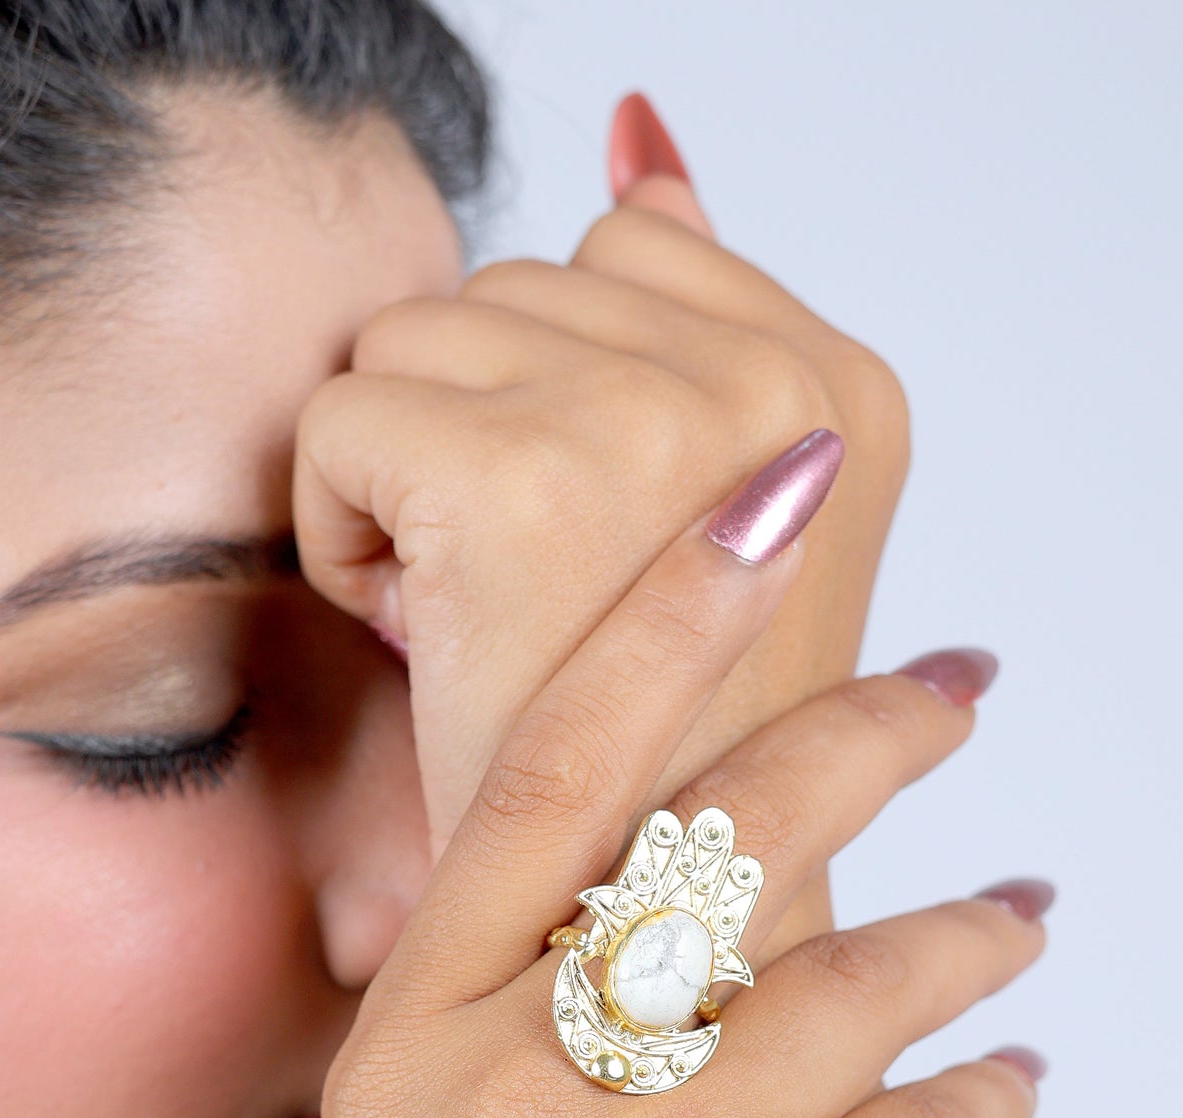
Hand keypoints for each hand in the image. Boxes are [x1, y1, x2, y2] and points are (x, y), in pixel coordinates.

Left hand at [294, 95, 908, 911]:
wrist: (641, 919)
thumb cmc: (663, 727)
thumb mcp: (709, 510)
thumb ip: (690, 307)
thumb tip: (635, 132)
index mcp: (839, 378)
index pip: (612, 261)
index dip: (567, 409)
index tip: (614, 548)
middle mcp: (770, 377)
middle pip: (506, 292)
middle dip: (490, 435)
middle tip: (550, 596)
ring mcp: (652, 421)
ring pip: (414, 343)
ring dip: (417, 478)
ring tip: (496, 610)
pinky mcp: (515, 478)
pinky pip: (342, 418)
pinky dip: (349, 530)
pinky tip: (431, 630)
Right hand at [323, 475, 1043, 1117]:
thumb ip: (515, 976)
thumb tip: (666, 833)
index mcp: (425, 1031)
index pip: (552, 766)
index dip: (665, 612)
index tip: (765, 496)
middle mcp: (532, 1080)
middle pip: (728, 832)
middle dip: (868, 730)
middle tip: (958, 680)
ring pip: (873, 971)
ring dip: (977, 930)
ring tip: (1022, 912)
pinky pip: (948, 1117)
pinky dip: (996, 1088)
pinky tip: (1008, 1081)